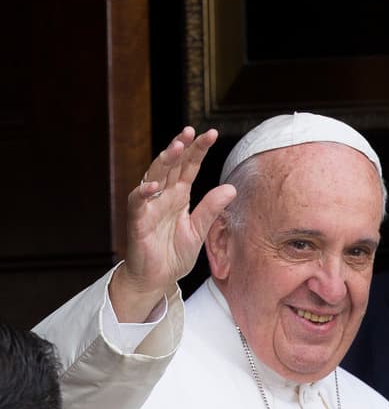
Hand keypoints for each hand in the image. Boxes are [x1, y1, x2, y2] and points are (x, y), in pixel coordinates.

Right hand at [109, 127, 236, 322]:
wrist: (157, 278)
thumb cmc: (175, 253)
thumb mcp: (199, 230)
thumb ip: (212, 208)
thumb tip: (231, 187)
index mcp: (179, 196)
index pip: (189, 167)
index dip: (198, 150)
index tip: (211, 134)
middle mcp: (163, 196)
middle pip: (171, 165)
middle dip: (181, 147)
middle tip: (191, 131)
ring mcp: (149, 207)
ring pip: (153, 177)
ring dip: (164, 161)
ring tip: (175, 147)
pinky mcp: (138, 222)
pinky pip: (138, 203)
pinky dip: (144, 193)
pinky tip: (154, 185)